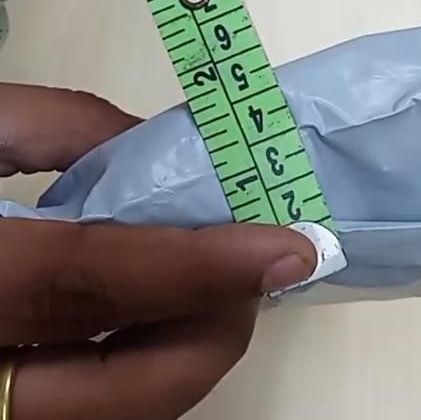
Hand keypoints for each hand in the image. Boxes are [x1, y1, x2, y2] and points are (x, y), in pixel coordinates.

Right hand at [0, 83, 315, 419]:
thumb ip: (60, 128)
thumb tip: (154, 150)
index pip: (93, 282)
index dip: (203, 266)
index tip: (292, 248)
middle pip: (138, 383)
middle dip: (222, 319)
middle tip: (252, 258)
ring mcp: (0, 409)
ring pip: (137, 406)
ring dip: (196, 341)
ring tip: (213, 277)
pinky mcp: (17, 409)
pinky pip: (110, 402)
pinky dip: (152, 356)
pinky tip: (154, 306)